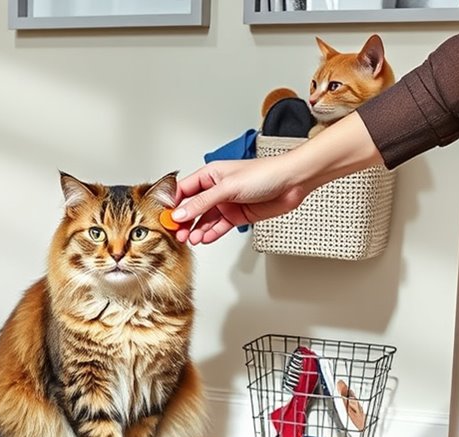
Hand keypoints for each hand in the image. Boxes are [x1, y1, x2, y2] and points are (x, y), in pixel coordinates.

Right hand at [172, 157, 311, 244]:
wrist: (293, 182)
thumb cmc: (265, 174)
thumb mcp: (228, 188)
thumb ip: (203, 203)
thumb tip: (181, 213)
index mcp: (210, 175)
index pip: (183, 190)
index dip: (172, 204)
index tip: (165, 217)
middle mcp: (216, 190)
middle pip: (191, 208)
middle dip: (183, 221)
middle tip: (176, 233)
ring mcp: (226, 204)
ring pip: (204, 220)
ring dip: (196, 230)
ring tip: (190, 239)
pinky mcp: (236, 216)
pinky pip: (219, 227)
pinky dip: (210, 234)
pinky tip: (204, 239)